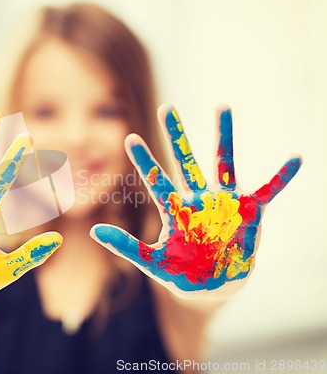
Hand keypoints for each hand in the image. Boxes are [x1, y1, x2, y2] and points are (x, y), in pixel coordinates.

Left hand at [91, 105, 300, 297]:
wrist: (213, 284)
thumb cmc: (183, 271)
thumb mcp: (153, 261)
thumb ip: (127, 246)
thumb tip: (94, 231)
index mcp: (176, 209)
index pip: (157, 180)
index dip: (145, 159)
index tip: (129, 137)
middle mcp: (198, 199)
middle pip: (185, 161)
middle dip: (176, 136)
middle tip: (166, 108)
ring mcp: (224, 202)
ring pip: (223, 162)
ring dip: (223, 136)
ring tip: (221, 106)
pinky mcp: (249, 212)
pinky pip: (268, 190)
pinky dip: (282, 177)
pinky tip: (296, 159)